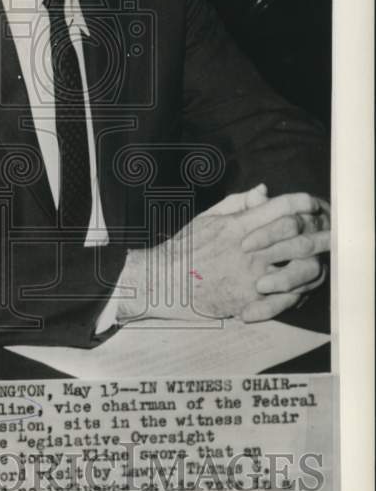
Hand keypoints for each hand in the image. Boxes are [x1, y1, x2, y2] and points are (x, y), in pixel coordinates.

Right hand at [116, 189, 328, 322]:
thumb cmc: (184, 248)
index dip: (302, 202)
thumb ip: (238, 203)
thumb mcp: (207, 218)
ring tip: (313, 263)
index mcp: (239, 226)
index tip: (312, 205)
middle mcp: (250, 249)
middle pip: (298, 236)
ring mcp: (252, 276)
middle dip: (317, 232)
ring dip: (311, 265)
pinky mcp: (251, 300)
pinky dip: (296, 292)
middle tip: (326, 234)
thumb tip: (264, 190)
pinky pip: (286, 297)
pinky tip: (295, 288)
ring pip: (300, 269)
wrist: (164, 283)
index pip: (282, 207)